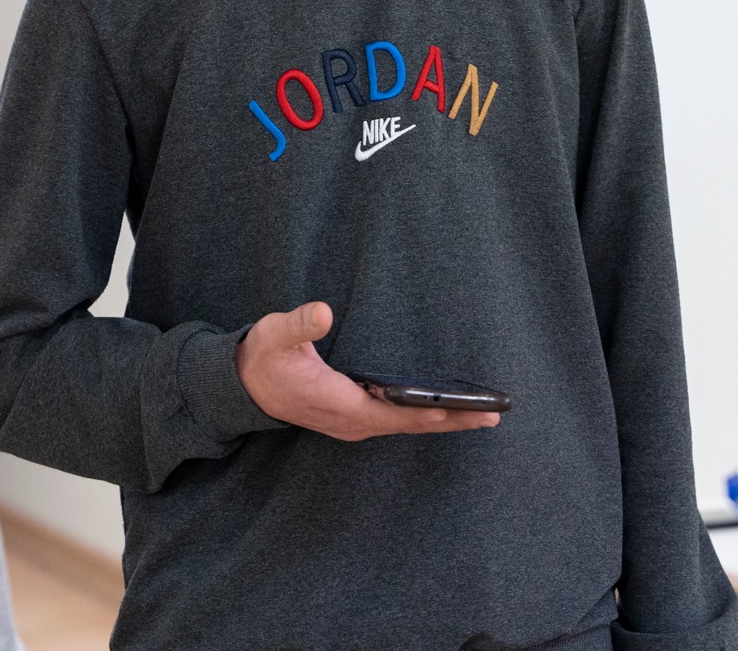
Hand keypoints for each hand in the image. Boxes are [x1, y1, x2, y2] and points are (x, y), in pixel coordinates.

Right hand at [234, 301, 501, 442]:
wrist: (243, 385)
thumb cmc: (263, 358)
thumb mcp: (275, 335)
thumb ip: (299, 325)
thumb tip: (324, 312)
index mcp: (340, 403)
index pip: (395, 414)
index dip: (431, 413)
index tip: (464, 410)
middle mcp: (352, 420)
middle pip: (411, 426)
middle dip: (452, 420)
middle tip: (494, 416)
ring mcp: (354, 421)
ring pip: (406, 425)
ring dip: (442, 420)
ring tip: (481, 413)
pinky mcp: (354, 414)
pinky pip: (397, 419)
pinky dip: (424, 415)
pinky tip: (444, 406)